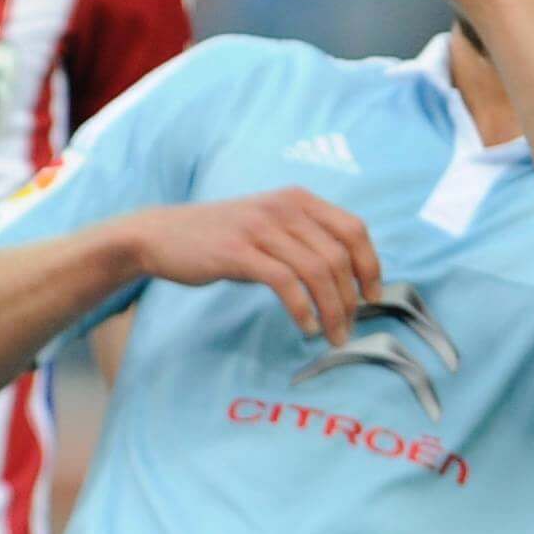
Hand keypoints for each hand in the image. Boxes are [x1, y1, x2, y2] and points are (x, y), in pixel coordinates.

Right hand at [126, 189, 382, 342]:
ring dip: (332, 311)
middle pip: (338, 257)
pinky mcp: (238, 252)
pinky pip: (285, 283)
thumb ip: (304, 238)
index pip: (354, 229)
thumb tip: (348, 275)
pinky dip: (303, 310)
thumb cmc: (220, 237)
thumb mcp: (268, 224)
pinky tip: (305, 327)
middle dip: (351, 299)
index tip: (373, 296)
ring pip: (316, 272)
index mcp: (297, 198)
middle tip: (349, 326)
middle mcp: (283, 207)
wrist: (161, 235)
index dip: (371, 265)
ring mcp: (260, 228)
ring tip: (333, 335)